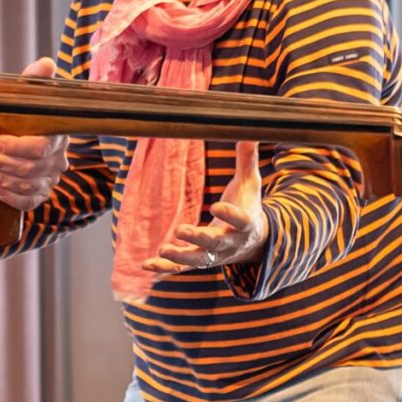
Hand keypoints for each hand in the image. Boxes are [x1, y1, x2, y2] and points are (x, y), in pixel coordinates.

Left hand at [0, 58, 69, 210]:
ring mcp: (49, 179)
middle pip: (30, 168)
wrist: (21, 134)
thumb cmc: (24, 114)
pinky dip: (11, 198)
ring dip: (0, 178)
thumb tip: (46, 64)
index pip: (41, 147)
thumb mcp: (28, 94)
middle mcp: (58, 160)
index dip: (16, 147)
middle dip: (1, 163)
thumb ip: (36, 79)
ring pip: (27, 186)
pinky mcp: (39, 194)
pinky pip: (29, 203)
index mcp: (58, 135)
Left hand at [146, 142, 266, 275]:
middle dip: (198, 238)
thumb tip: (249, 132)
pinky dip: (165, 268)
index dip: (229, 214)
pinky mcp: (200, 261)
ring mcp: (214, 255)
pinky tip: (146, 265)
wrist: (254, 242)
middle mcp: (230, 243)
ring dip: (179, 257)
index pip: (240, 220)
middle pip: (215, 243)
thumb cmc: (248, 206)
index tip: (216, 206)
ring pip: (197, 260)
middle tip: (180, 230)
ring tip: (162, 250)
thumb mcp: (250, 183)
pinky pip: (182, 268)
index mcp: (246, 224)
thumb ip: (247, 160)